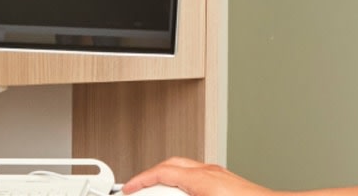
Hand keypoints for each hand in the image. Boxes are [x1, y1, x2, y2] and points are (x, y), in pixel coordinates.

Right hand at [124, 157, 274, 195]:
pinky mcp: (228, 182)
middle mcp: (211, 173)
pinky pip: (199, 174)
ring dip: (169, 177)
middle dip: (152, 175)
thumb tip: (166, 194)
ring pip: (186, 167)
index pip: (162, 172)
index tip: (129, 189)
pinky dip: (184, 181)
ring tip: (160, 192)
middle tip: (140, 188)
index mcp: (201, 179)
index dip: (141, 181)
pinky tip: (186, 193)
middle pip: (172, 164)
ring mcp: (220, 175)